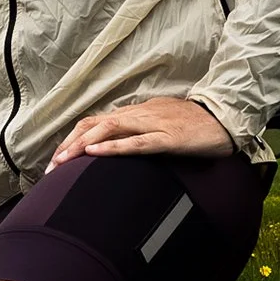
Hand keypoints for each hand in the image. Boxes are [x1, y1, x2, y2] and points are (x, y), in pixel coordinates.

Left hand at [48, 97, 233, 171]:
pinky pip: (137, 142)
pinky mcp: (169, 137)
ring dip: (84, 145)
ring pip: (110, 129)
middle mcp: (140, 115)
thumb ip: (141, 134)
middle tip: (53, 166)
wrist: (227, 118)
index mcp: (137, 114)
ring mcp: (154, 124)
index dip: (74, 138)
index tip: (58, 158)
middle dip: (71, 144)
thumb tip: (121, 147)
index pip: (97, 122)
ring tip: (65, 159)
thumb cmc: (195, 125)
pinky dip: (114, 147)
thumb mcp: (161, 126)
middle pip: (96, 124)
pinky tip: (96, 153)